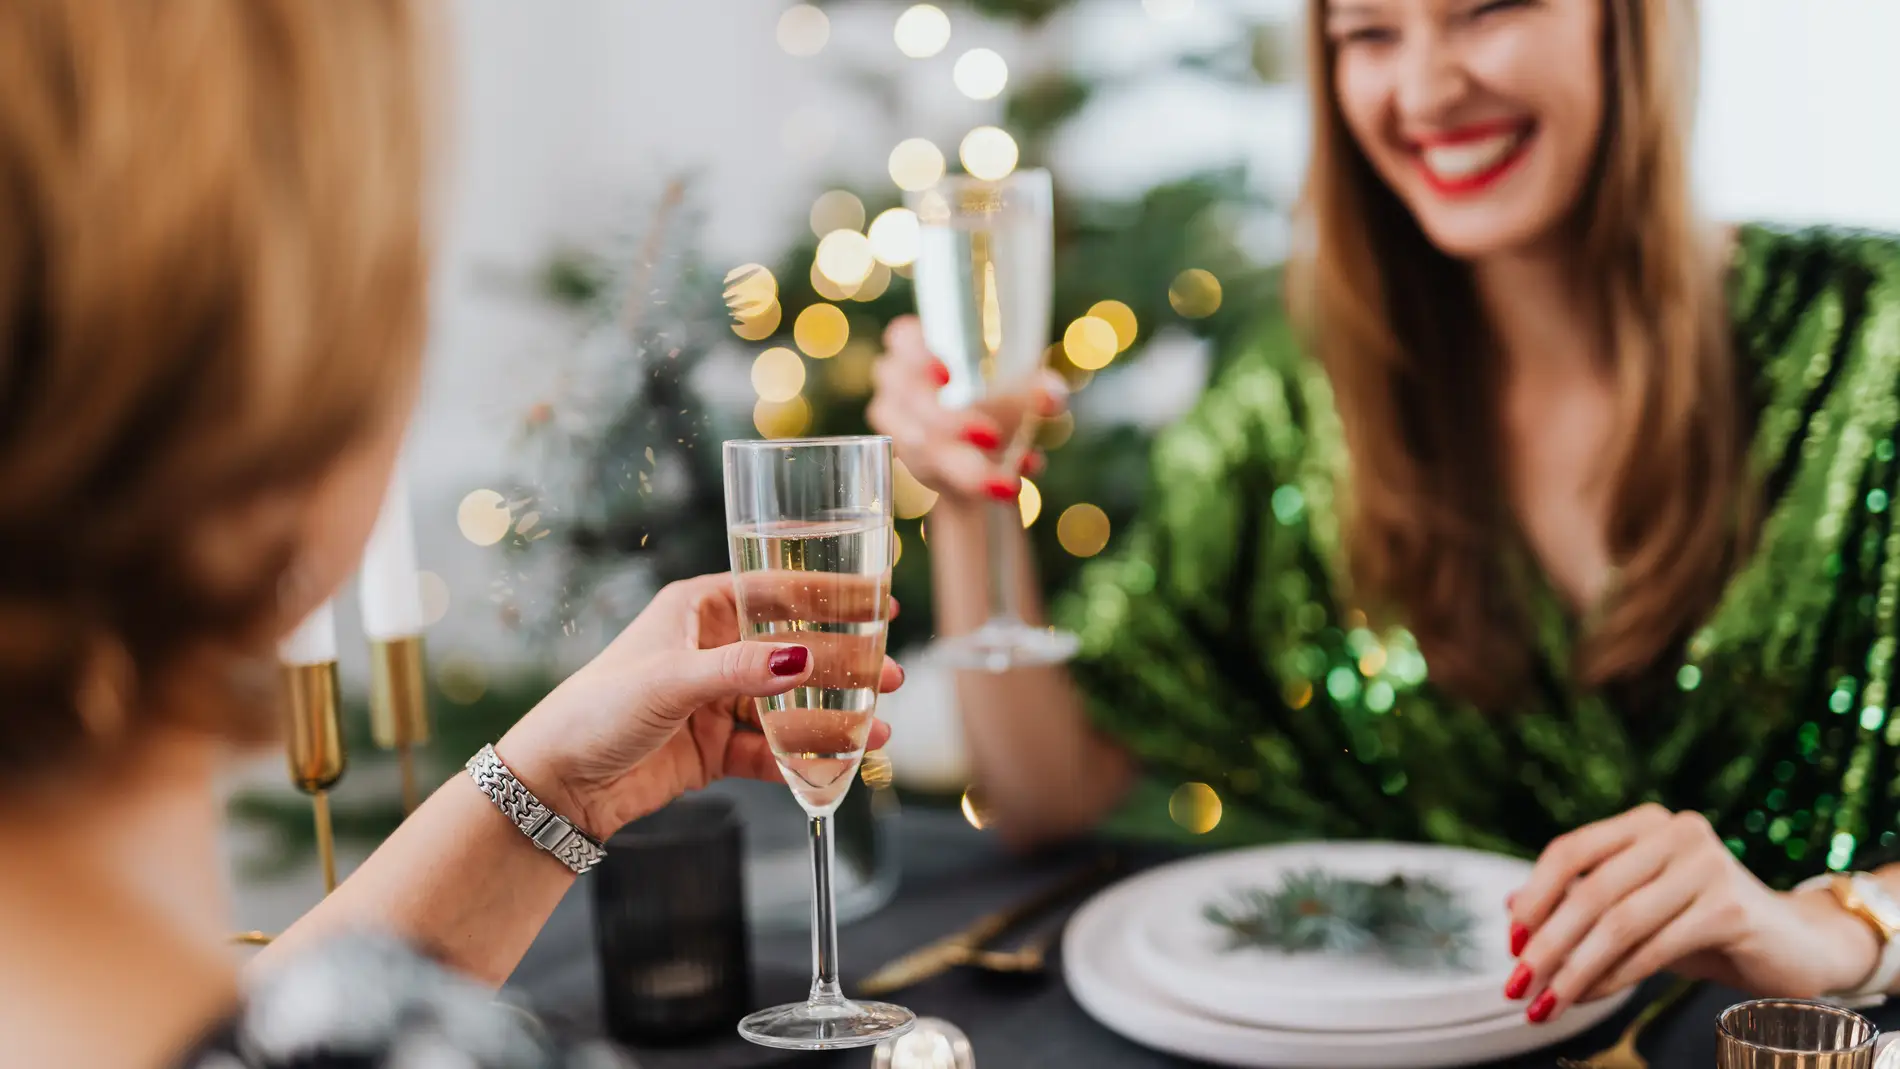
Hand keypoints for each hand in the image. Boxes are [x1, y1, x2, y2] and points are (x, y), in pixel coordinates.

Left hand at [494, 573, 902, 840]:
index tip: (877, 603)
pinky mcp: (714, 749)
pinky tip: (840, 764)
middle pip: (792, 651)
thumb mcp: (669, 681)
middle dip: (844, 665)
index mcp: (695, 611)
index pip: (774, 592)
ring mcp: (715, 701)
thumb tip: (802, 658)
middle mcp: (710, 650)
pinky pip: (771, 749)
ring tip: (879, 728)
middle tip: (891, 674)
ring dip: (833, 716)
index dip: (828, 596)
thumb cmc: (595, 711)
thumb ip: (738, 670)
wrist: (556, 786)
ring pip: (788, 704)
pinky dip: (805, 757)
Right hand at [867, 315, 1067, 503]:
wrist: (991, 450)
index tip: (949, 373)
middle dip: (950, 421)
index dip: (919, 355)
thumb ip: (1039, 388)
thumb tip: (1050, 397)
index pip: (903, 339)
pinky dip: (974, 481)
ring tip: (1009, 481)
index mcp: (919, 348)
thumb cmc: (1000, 400)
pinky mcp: (908, 462)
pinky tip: (1009, 483)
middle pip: (911, 398)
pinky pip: (932, 474)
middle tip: (991, 437)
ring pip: (918, 446)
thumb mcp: (1024, 389)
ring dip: (966, 466)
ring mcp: (898, 426)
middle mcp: (900, 386)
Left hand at [1506, 804, 1880, 1023]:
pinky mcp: (1729, 907)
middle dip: (1546, 944)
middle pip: (1589, 890)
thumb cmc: (1703, 923)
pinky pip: (1653, 947)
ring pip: (1617, 922)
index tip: (1510, 943)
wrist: (1795, 945)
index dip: (1533, 896)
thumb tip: (1511, 910)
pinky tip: (1590, 997)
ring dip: (1574, 969)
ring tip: (1546, 1002)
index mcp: (1645, 822)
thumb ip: (1581, 900)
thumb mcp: (1637, 906)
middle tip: (1517, 985)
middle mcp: (1676, 832)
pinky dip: (1614, 977)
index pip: (1570, 850)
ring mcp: (1706, 865)